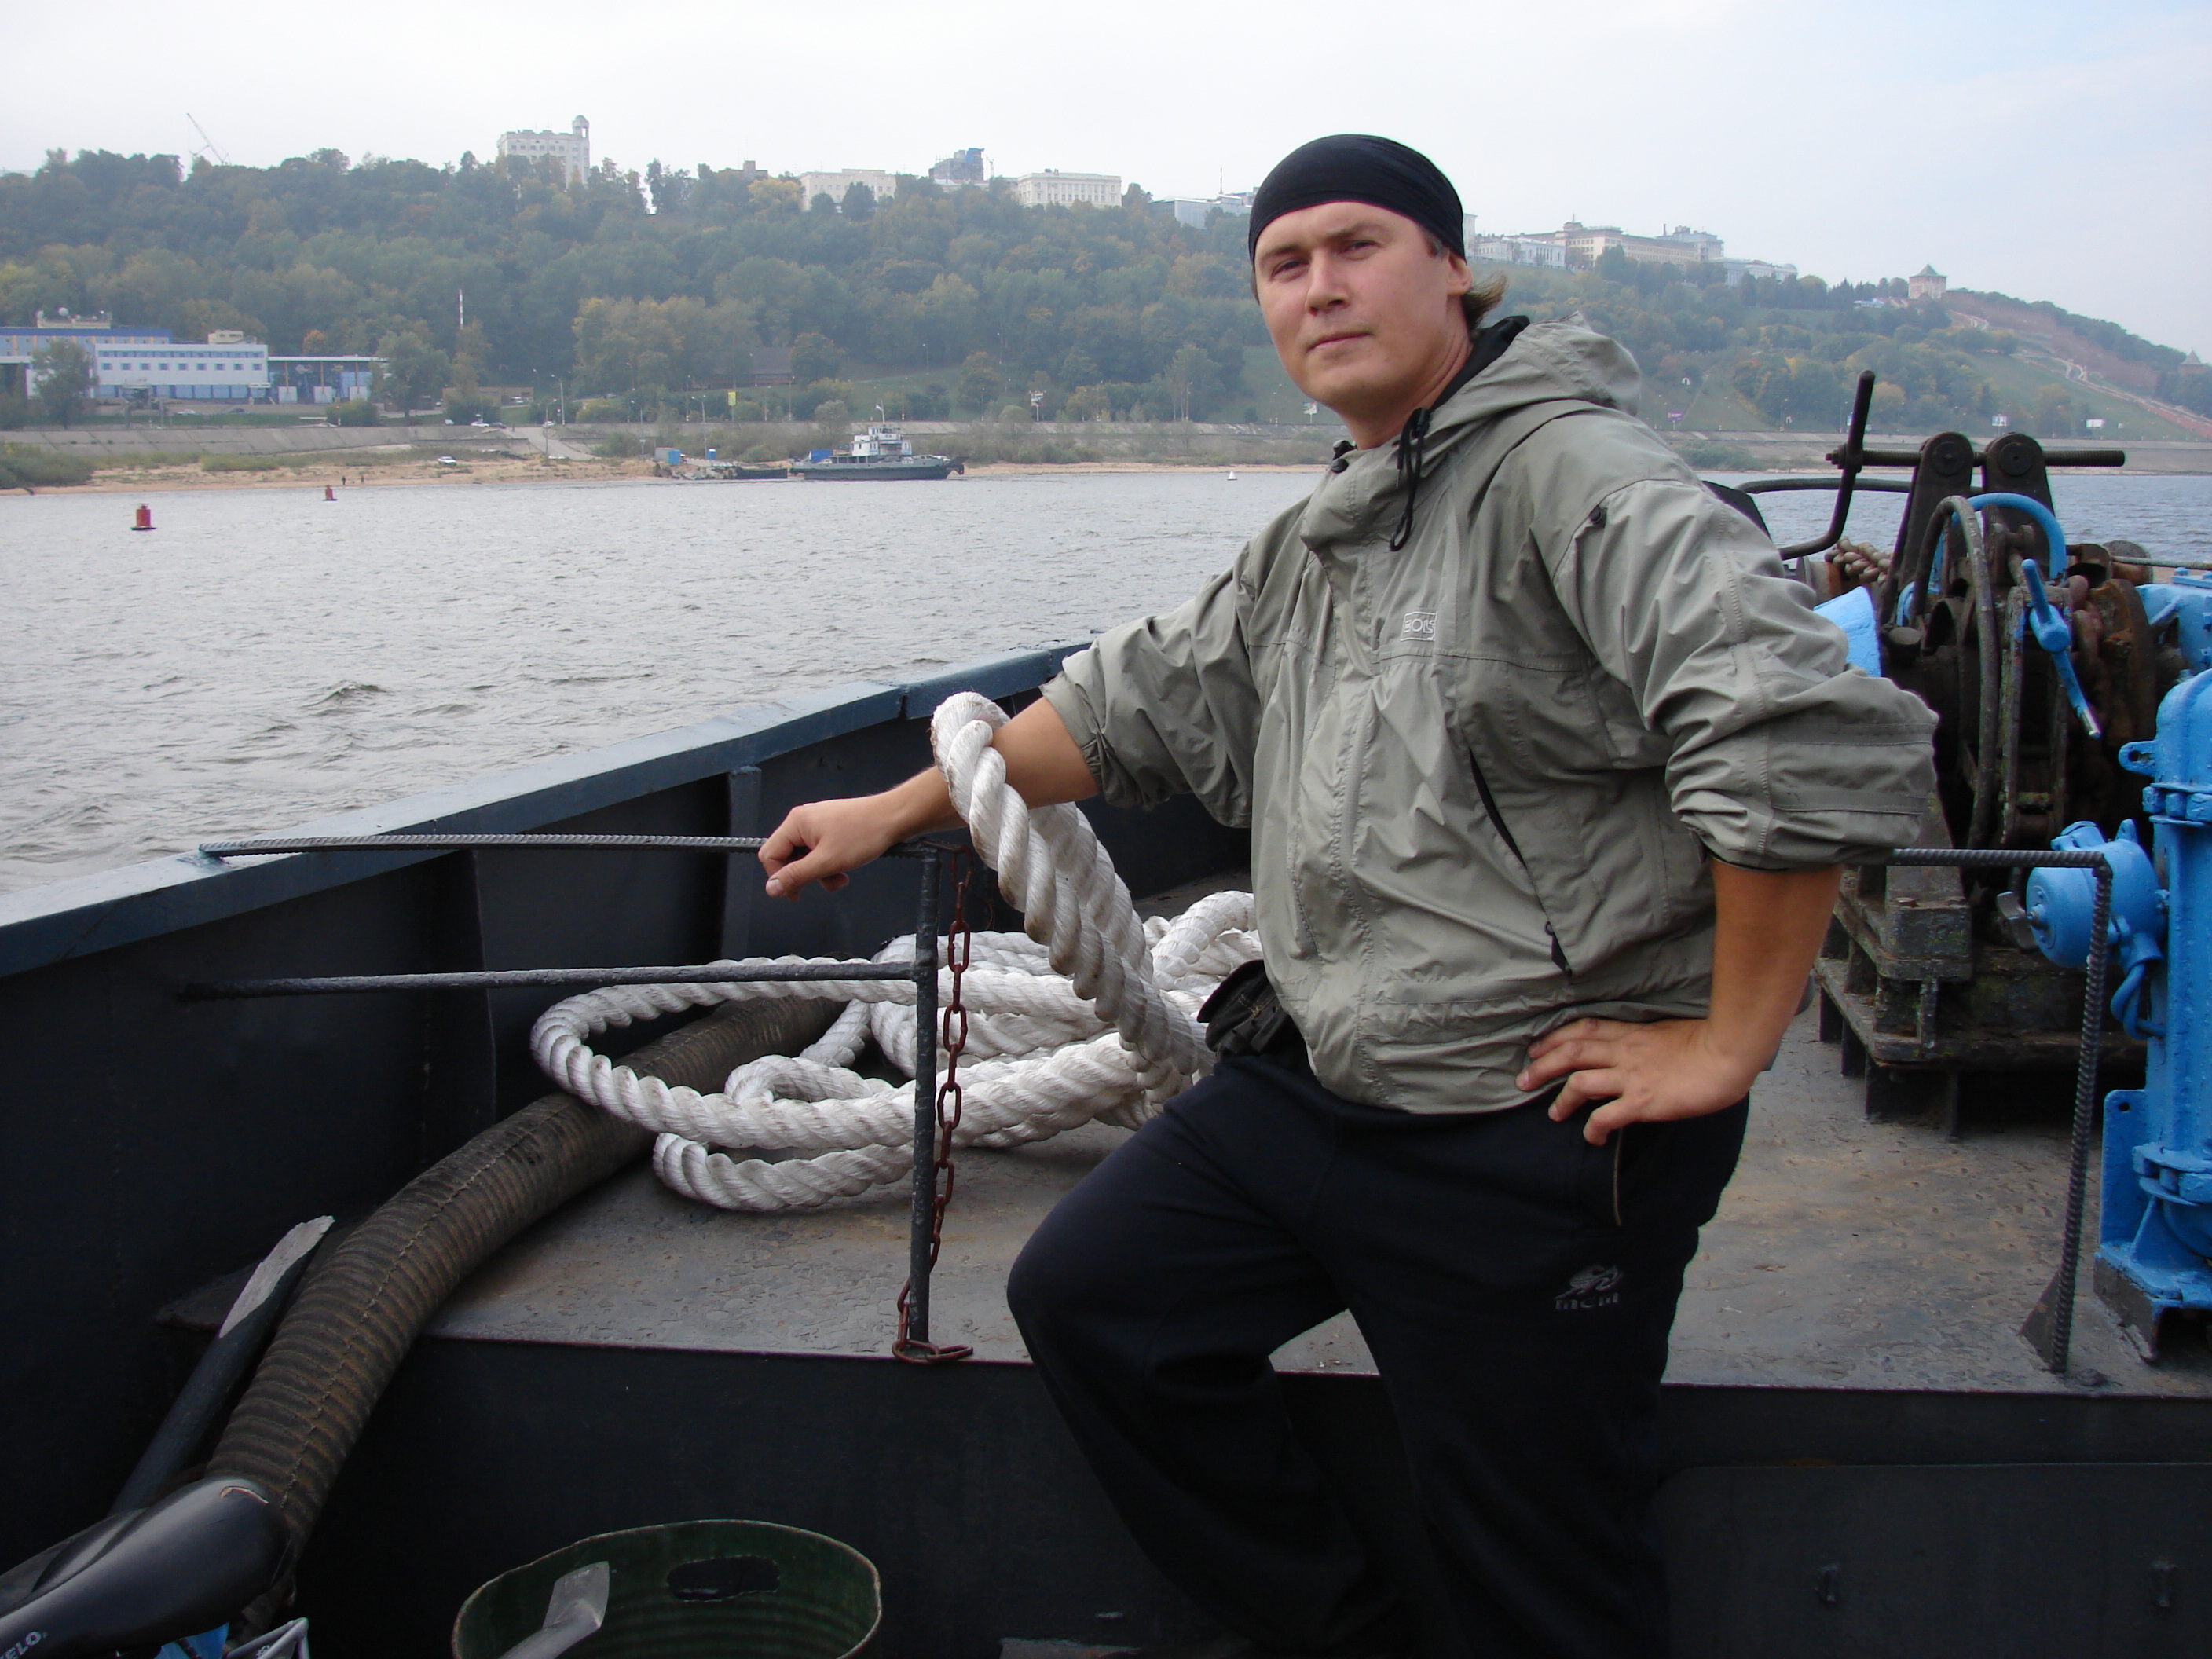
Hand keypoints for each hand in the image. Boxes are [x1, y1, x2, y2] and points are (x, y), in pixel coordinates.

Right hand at [758, 795, 905, 898]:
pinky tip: (845, 867)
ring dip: (821, 873)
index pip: (769, 854)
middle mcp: (803, 821)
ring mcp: (817, 824)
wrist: (893, 818)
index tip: (795, 893)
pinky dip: (830, 864)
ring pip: (806, 858)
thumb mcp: (826, 862)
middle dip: (805, 875)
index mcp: (796, 823)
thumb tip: (771, 888)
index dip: (779, 877)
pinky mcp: (831, 829)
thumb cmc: (864, 834)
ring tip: (841, 877)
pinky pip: (820, 852)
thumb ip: (796, 876)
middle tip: (825, 883)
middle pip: (787, 857)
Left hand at [1520, 1018, 1761, 1144]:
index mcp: (1632, 1034)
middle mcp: (1625, 1052)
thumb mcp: (1670, 1032)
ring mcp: (1632, 1076)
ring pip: (1580, 1082)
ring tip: (1553, 1114)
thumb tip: (1641, 1052)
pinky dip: (1593, 1128)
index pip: (1584, 1030)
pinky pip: (1607, 1116)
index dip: (1556, 1038)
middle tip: (1523, 1080)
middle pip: (1571, 1053)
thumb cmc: (1709, 1042)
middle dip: (1542, 1066)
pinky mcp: (1643, 1101)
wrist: (1728, 1054)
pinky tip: (1591, 1138)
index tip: (1537, 1047)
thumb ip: (1649, 1041)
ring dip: (1561, 1099)